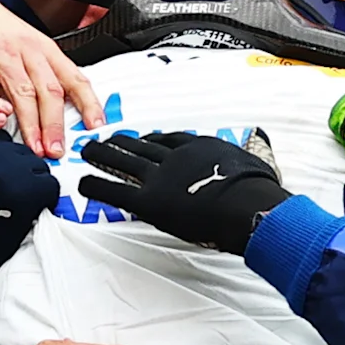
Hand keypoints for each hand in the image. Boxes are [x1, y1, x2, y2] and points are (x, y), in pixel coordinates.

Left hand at [77, 129, 292, 250]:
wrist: (248, 206)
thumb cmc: (257, 191)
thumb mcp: (259, 163)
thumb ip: (251, 153)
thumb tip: (260, 141)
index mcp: (201, 148)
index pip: (172, 141)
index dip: (156, 140)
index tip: (146, 139)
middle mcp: (177, 157)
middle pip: (144, 145)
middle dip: (124, 142)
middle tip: (108, 138)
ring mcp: (161, 177)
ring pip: (125, 161)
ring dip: (103, 155)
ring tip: (87, 152)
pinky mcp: (150, 200)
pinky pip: (117, 190)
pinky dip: (98, 185)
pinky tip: (83, 184)